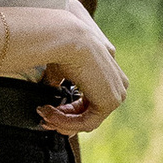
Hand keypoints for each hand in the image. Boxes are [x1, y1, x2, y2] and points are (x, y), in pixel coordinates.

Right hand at [13, 0, 127, 131]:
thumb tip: (48, 99)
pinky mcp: (110, 102)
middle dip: (63, 119)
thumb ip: (59, 84)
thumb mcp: (60, 70)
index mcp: (110, 74)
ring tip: (44, 113)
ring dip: (62, 120)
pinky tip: (51, 114)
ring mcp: (117, 94)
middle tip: (44, 118)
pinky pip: (87, 123)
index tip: (47, 111)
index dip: (67, 111)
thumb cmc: (62, 46)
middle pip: (89, 113)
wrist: (69, 39)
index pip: (90, 102)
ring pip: (87, 120)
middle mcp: (118, 84)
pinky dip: (67, 122)